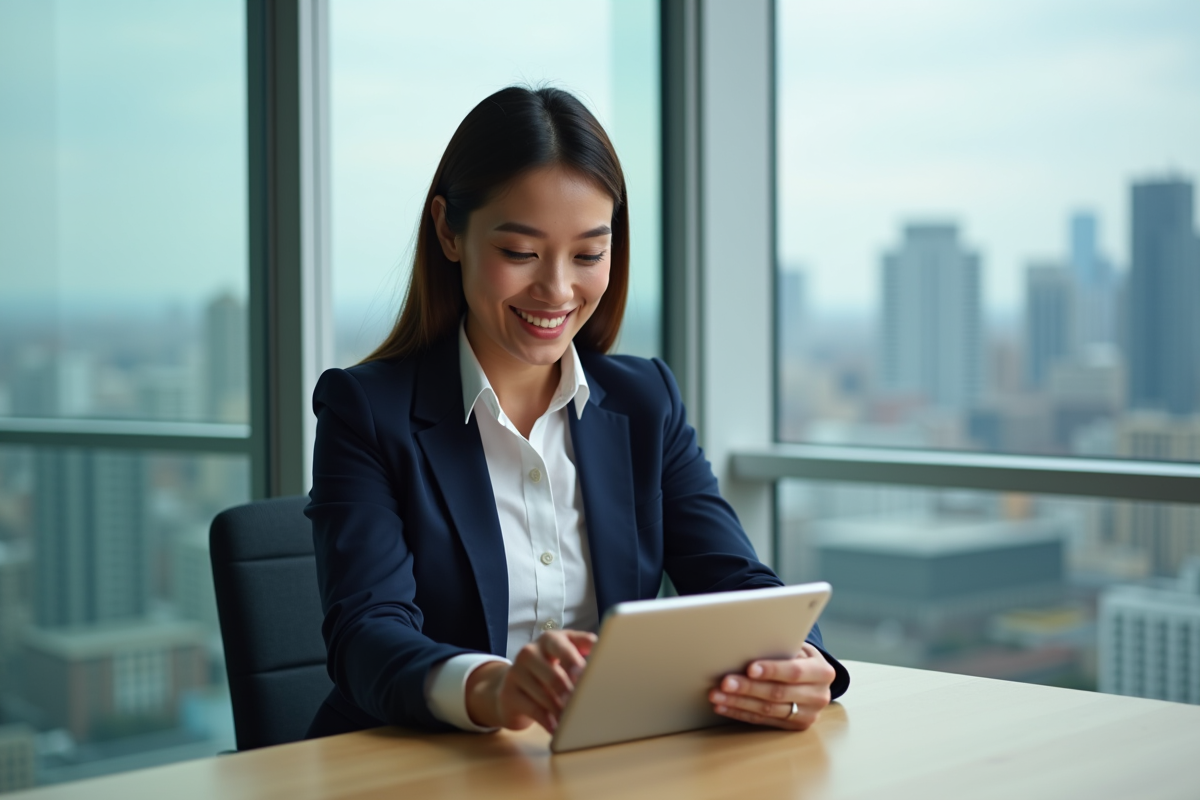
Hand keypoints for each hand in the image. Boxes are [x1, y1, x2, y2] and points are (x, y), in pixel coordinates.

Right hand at [465, 629, 595, 731]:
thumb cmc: (548, 669)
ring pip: (544, 696)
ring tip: (575, 720)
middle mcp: (530, 652)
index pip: (563, 646)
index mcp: (549, 639)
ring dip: (562, 711)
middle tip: (585, 705)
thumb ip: (585, 649)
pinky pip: (533, 710)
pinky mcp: (508, 693)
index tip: (586, 675)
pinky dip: (549, 722)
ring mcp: (516, 672)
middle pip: (555, 675)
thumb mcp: (565, 655)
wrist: (511, 686)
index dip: (575, 662)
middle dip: (572, 694)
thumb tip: (607, 652)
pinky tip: (558, 729)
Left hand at [708, 643, 834, 729]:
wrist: (816, 679)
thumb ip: (782, 649)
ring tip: (718, 695)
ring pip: (767, 709)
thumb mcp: (799, 649)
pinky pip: (763, 720)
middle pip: (778, 693)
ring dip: (739, 702)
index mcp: (822, 672)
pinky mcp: (794, 726)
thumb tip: (749, 645)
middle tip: (725, 682)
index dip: (771, 670)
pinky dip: (740, 713)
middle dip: (748, 688)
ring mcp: (808, 715)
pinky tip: (724, 706)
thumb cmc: (801, 657)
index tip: (750, 668)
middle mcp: (818, 696)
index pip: (794, 672)